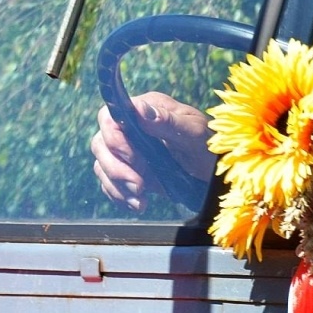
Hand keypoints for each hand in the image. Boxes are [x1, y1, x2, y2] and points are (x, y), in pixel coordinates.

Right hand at [91, 92, 213, 210]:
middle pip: (101, 143)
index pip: (110, 117)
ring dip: (118, 185)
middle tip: (139, 186)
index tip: (135, 159)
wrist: (212, 171)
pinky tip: (139, 204)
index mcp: (146, 109)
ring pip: (102, 165)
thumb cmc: (207, 144)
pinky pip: (109, 183)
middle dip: (116, 168)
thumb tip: (139, 109)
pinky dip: (120, 195)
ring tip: (141, 199)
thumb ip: (168, 121)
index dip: (115, 138)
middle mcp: (131, 127)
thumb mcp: (194, 132)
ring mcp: (126, 149)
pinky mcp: (126, 170)